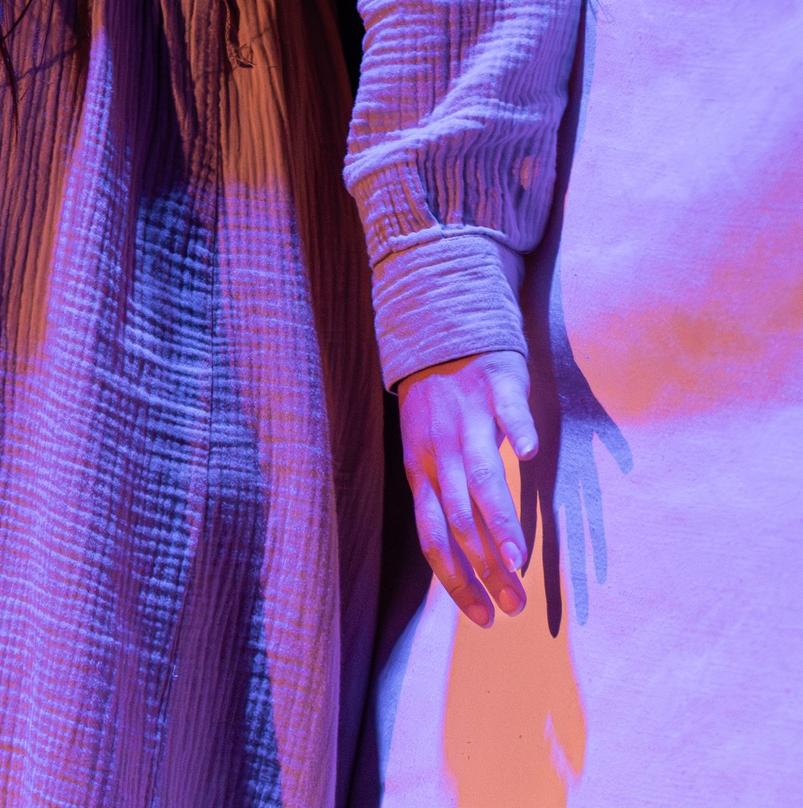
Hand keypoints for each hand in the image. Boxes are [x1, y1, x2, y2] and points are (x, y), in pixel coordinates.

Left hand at [397, 348, 534, 626]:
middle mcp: (439, 451)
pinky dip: (517, 430)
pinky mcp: (493, 385)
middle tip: (514, 604)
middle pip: (460, 519)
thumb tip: (470, 565)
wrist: (440, 334)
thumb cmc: (439, 411)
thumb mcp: (429, 459)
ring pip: (481, 477)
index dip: (456, 580)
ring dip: (500, 520)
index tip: (485, 617)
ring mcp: (465, 419)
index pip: (433, 539)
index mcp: (422, 472)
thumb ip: (448, 505)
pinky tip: (531, 451)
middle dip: (486, 566)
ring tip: (519, 559)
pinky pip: (506, 410)